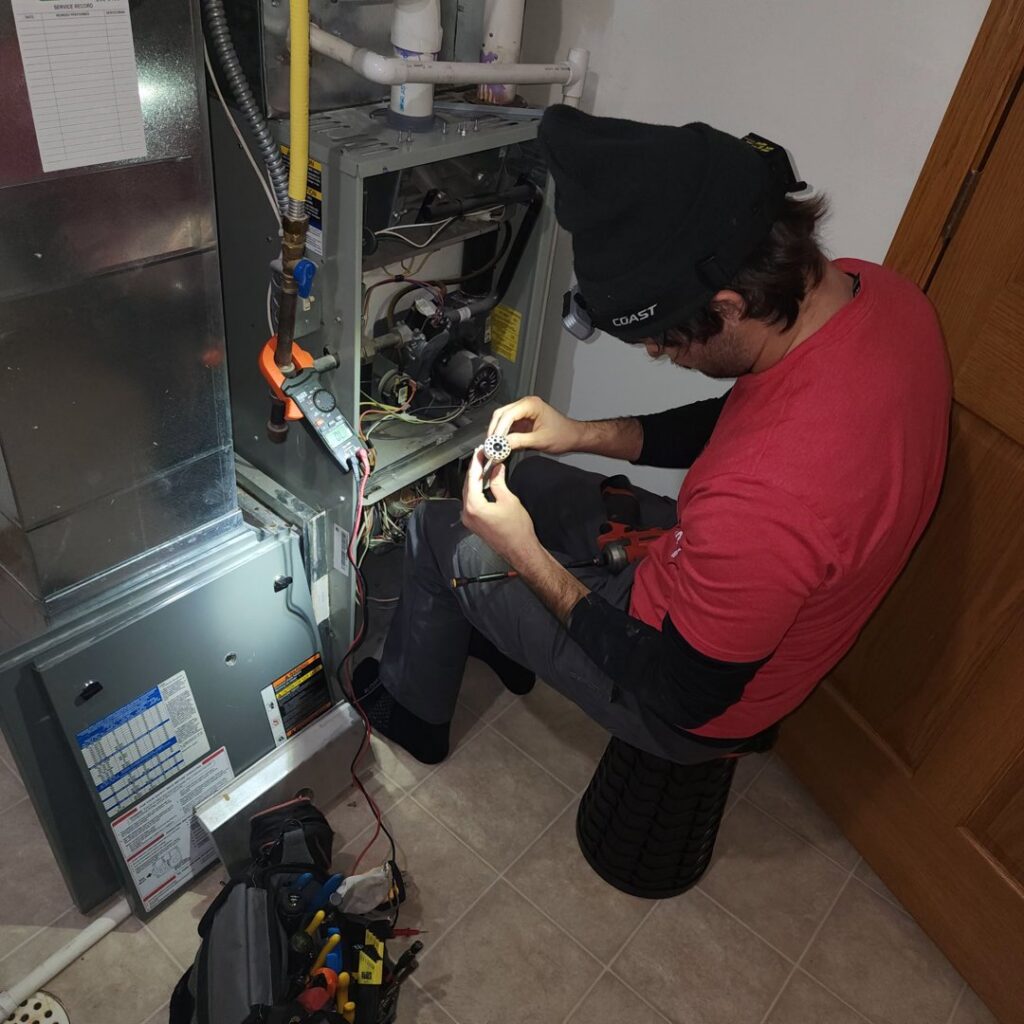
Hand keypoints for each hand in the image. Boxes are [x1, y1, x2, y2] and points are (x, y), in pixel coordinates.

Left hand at [461, 448, 538, 565]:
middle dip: (476, 470)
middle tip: (483, 456)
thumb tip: (497, 469)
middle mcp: (467, 514)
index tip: (479, 452)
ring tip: (485, 466)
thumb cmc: (516, 530)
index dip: (476, 463)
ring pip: (469, 494)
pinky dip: (477, 491)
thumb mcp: (508, 500)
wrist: (520, 551)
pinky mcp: (474, 523)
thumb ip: (499, 482)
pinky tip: (484, 483)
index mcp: (474, 507)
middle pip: (468, 485)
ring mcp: (469, 520)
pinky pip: (472, 502)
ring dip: (476, 480)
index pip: (472, 478)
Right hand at [487, 395, 583, 454]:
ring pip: (502, 420)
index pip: (507, 414)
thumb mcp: (540, 440)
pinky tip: (501, 446)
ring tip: (494, 448)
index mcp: (531, 404)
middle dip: (494, 431)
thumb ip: (519, 441)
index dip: (498, 429)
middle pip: (501, 415)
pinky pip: (508, 426)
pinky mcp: (523, 421)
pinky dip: (503, 436)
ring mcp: (523, 412)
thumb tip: (502, 445)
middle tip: (490, 446)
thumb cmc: (563, 434)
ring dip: (497, 434)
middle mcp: (525, 405)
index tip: (493, 442)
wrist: (573, 437)